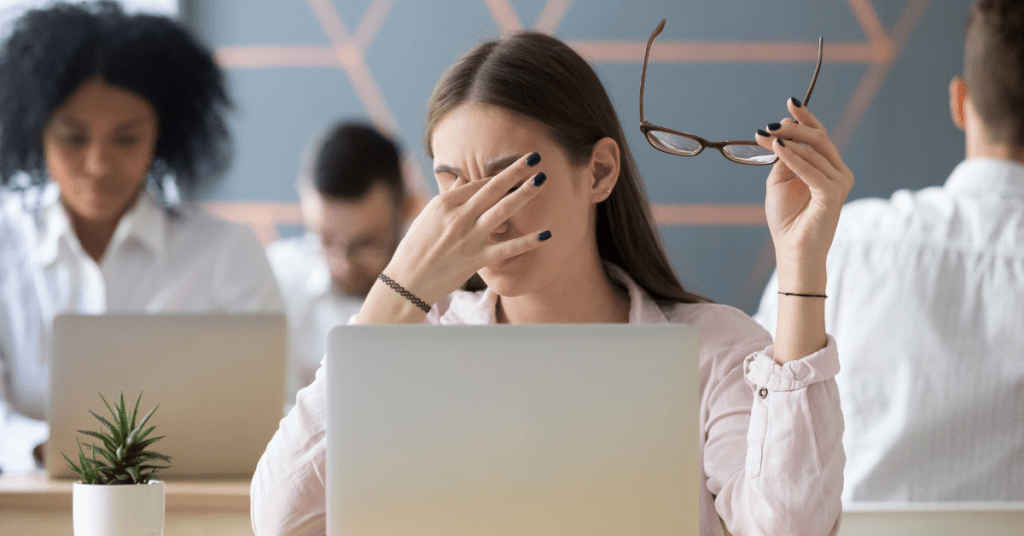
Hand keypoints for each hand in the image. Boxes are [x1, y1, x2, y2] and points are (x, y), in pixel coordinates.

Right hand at [379, 151, 550, 307]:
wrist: (408, 281)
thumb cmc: (415, 247)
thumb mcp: (428, 216)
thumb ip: (449, 197)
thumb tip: (461, 179)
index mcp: (445, 203)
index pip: (478, 184)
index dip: (500, 174)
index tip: (517, 166)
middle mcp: (459, 217)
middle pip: (493, 188)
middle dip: (515, 171)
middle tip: (535, 157)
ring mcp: (469, 238)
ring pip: (502, 210)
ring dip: (524, 194)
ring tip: (541, 180)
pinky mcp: (477, 259)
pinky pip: (507, 248)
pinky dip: (527, 241)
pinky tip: (546, 234)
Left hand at [756, 98, 853, 291]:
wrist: (793, 250)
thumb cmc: (787, 220)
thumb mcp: (780, 182)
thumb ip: (783, 160)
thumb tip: (780, 137)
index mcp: (828, 168)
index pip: (820, 136)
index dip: (806, 118)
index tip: (790, 103)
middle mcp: (838, 172)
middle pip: (819, 138)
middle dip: (793, 128)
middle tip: (770, 124)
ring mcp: (839, 182)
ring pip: (814, 151)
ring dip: (787, 141)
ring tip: (765, 136)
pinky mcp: (832, 194)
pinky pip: (812, 170)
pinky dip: (794, 158)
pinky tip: (778, 149)